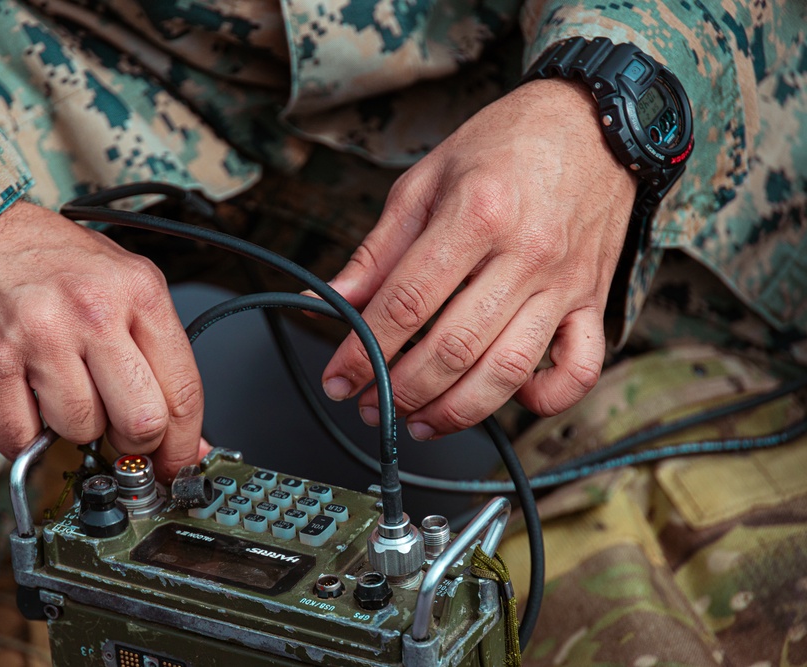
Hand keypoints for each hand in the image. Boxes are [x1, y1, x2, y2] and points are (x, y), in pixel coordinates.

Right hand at [0, 200, 203, 477]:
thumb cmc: (49, 260)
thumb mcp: (121, 282)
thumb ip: (156, 353)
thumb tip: (186, 439)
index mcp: (140, 291)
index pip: (183, 390)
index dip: (182, 443)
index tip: (175, 463)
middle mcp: (95, 311)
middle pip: (141, 422)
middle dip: (131, 442)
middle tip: (115, 432)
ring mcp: (42, 336)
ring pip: (82, 430)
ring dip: (72, 429)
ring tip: (60, 391)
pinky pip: (22, 436)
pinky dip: (26, 437)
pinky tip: (26, 404)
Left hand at [322, 79, 636, 439]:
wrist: (595, 123)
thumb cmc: (505, 144)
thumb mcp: (426, 180)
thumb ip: (379, 249)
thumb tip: (334, 301)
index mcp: (476, 213)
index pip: (406, 302)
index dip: (364, 350)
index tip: (339, 378)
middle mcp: (525, 252)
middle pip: (453, 346)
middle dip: (401, 389)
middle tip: (372, 404)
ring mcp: (564, 282)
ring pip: (508, 369)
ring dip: (456, 409)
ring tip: (420, 421)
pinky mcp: (594, 299)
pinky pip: (580, 367)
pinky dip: (545, 397)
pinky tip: (508, 397)